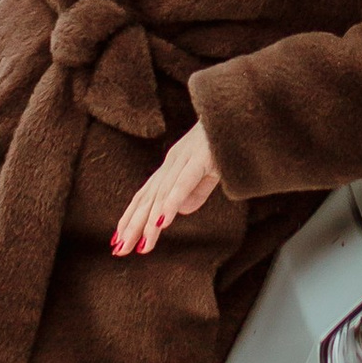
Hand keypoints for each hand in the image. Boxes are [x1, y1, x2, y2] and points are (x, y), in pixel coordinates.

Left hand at [112, 119, 221, 255]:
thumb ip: (195, 190)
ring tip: (139, 245)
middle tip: (118, 250)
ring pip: (161, 195)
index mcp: (173, 164)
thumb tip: (180, 211)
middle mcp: (173, 161)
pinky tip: (161, 223)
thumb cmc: (227, 140)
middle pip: (147, 197)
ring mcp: (185, 158)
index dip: (131, 217)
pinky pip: (182, 184)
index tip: (118, 240)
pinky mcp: (201, 157)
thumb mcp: (209, 171)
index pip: (146, 194)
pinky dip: (170, 204)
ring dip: (148, 222)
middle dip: (132, 225)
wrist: (243, 112)